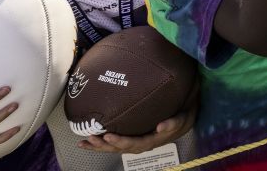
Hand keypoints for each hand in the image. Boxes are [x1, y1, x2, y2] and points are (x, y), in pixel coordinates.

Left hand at [79, 80, 197, 153]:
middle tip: (90, 138)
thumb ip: (172, 123)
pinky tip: (88, 140)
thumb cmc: (180, 117)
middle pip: (119, 148)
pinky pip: (114, 142)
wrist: (182, 120)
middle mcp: (141, 144)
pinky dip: (101, 142)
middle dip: (103, 145)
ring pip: (114, 147)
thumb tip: (160, 126)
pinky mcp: (131, 137)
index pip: (133, 144)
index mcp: (151, 141)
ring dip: (98, 146)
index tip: (108, 135)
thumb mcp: (181, 119)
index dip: (120, 141)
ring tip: (84, 142)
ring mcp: (135, 142)